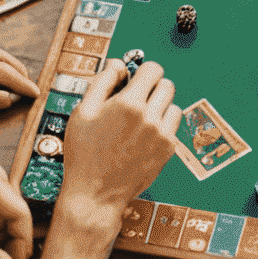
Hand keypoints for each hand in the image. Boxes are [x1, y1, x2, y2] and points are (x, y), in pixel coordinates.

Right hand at [57, 59, 182, 227]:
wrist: (95, 194)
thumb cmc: (84, 154)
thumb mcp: (83, 112)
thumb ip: (102, 81)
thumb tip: (119, 64)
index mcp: (129, 104)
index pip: (153, 69)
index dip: (143, 71)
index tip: (135, 78)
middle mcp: (150, 117)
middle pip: (167, 84)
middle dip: (153, 86)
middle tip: (137, 98)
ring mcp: (162, 135)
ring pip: (173, 105)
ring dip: (160, 106)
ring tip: (141, 118)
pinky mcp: (168, 150)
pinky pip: (174, 125)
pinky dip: (163, 124)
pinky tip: (144, 133)